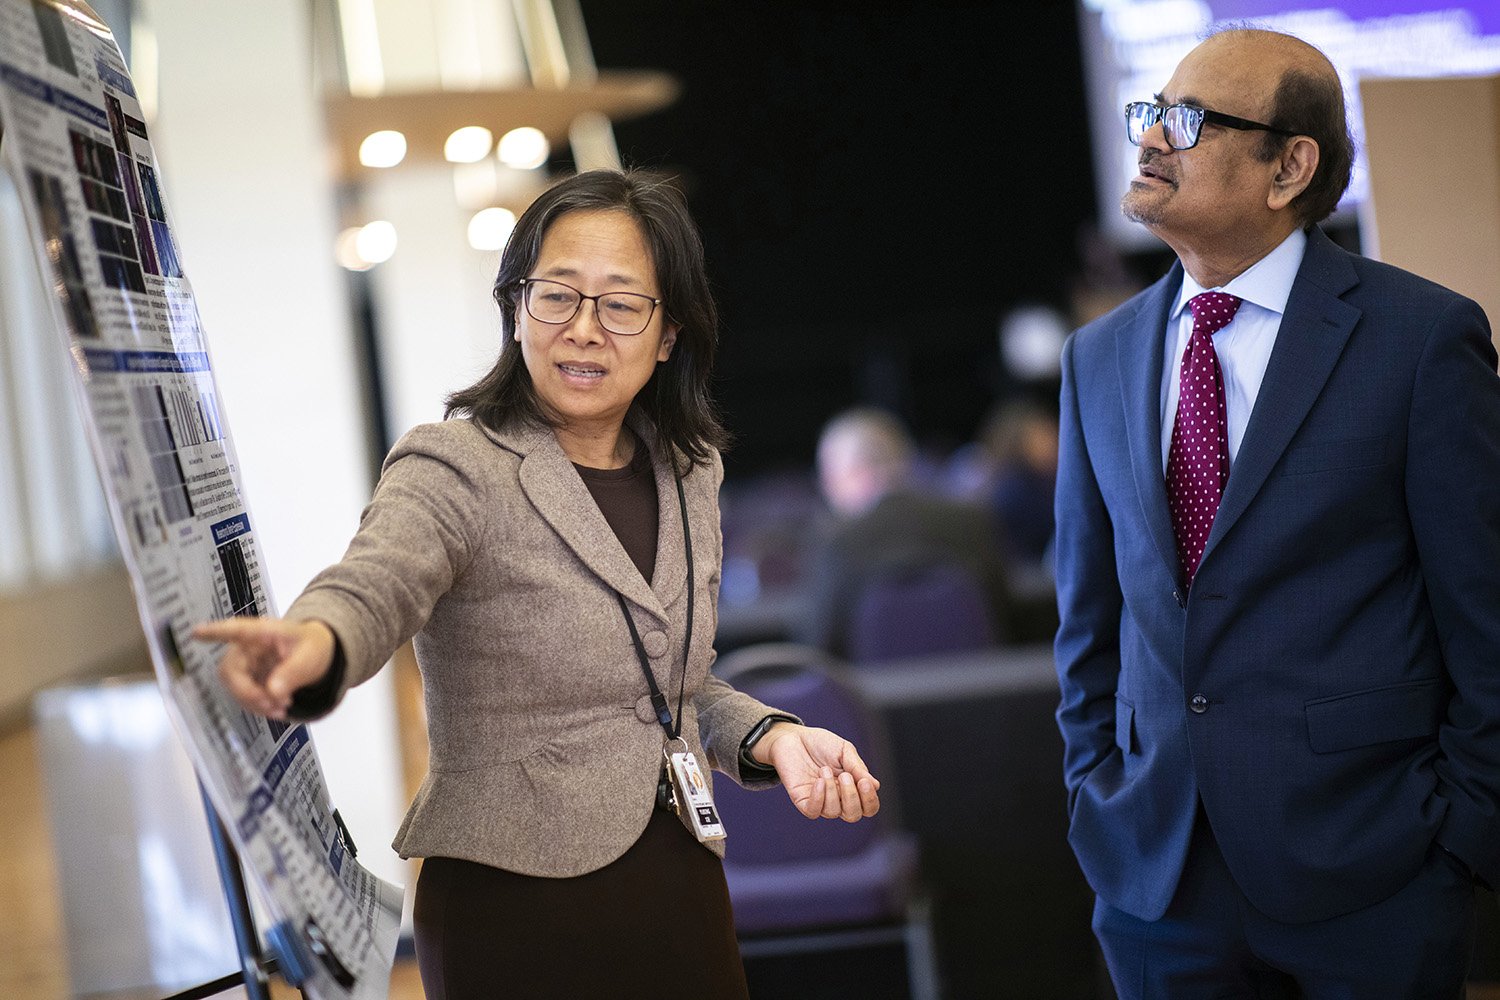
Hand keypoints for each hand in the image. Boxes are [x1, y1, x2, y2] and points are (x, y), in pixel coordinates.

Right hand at [191, 617, 335, 720]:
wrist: (317, 655)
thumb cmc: (312, 646)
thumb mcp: (310, 656)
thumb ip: (293, 672)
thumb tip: (273, 692)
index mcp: (263, 632)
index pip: (236, 630)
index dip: (215, 632)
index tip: (196, 632)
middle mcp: (248, 647)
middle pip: (231, 670)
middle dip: (247, 692)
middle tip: (271, 705)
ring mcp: (246, 664)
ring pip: (235, 687)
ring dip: (255, 703)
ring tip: (282, 707)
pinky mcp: (248, 680)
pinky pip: (244, 697)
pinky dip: (259, 707)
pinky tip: (278, 708)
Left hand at [753, 722, 880, 821]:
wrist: (793, 737)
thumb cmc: (820, 744)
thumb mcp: (844, 750)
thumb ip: (858, 768)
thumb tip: (876, 785)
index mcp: (852, 787)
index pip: (868, 807)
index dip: (870, 800)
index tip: (865, 782)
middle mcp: (837, 798)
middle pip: (852, 816)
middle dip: (852, 798)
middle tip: (844, 775)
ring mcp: (819, 801)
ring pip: (833, 812)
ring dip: (832, 790)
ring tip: (824, 769)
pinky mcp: (802, 800)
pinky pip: (813, 811)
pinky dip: (819, 798)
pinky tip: (818, 781)